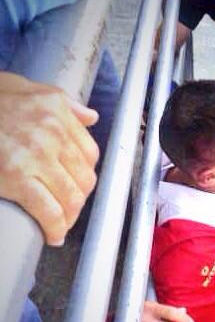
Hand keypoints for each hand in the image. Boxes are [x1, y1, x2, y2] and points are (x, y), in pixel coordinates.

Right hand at [0, 72, 98, 245]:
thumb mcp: (22, 87)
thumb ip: (62, 102)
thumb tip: (91, 117)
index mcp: (55, 110)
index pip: (89, 152)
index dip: (85, 174)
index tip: (77, 185)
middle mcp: (52, 132)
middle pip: (84, 178)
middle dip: (78, 199)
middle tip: (68, 209)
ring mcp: (36, 156)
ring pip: (71, 197)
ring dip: (69, 217)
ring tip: (61, 225)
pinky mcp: (16, 177)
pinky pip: (49, 211)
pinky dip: (55, 228)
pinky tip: (53, 235)